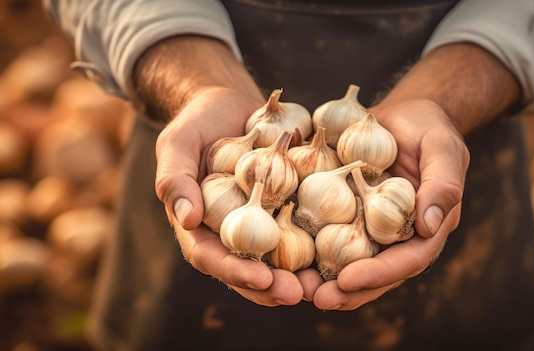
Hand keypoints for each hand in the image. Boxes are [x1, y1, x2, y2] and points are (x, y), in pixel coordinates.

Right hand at [156, 87, 318, 305]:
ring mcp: (259, 223)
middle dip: (273, 287)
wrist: (230, 105)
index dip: (236, 273)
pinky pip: (300, 228)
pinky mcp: (284, 207)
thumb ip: (176, 180)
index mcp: (199, 226)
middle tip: (299, 293)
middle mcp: (230, 231)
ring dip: (299, 275)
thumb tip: (187, 220)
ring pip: (278, 259)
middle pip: (248, 269)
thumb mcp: (178, 143)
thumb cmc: (198, 122)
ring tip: (323, 285)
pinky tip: (341, 251)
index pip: (212, 258)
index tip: (263, 281)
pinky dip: (317, 242)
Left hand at [311, 99, 468, 309]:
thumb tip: (429, 225)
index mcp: (425, 228)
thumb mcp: (443, 148)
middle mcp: (397, 236)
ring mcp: (371, 228)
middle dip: (345, 291)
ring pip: (348, 263)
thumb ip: (443, 185)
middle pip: (374, 274)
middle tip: (315, 298)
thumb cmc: (428, 128)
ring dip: (323, 279)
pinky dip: (309, 249)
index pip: (406, 261)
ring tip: (294, 287)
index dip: (378, 275)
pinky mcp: (347, 214)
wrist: (402, 115)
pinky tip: (284, 257)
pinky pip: (328, 235)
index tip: (348, 281)